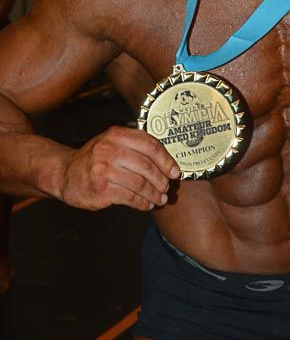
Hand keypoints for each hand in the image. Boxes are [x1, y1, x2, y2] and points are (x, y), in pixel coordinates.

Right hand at [58, 126, 179, 210]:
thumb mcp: (112, 143)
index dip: (166, 160)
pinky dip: (142, 203)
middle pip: (147, 166)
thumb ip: (136, 147)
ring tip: (160, 199)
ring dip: (154, 194)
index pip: (150, 144)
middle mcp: (109, 149)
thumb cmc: (95, 159)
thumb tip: (167, 163)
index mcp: (116, 135)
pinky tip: (146, 205)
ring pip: (140, 183)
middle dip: (161, 180)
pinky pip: (129, 197)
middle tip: (167, 188)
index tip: (174, 171)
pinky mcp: (100, 189)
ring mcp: (103, 169)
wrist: (64, 173)